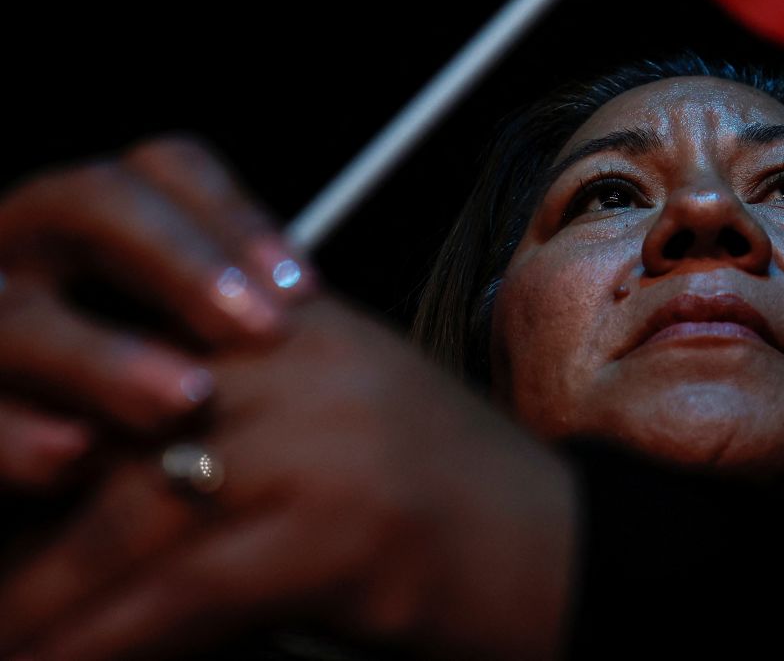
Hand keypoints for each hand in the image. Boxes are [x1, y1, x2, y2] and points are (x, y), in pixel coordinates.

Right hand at [0, 136, 309, 488]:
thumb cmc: (121, 413)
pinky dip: (19, 433)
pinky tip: (78, 454)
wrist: (20, 499)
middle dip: (184, 262)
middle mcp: (21, 245)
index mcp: (88, 219)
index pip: (164, 169)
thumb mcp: (175, 353)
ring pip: (20, 314)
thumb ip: (223, 324)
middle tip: (264, 330)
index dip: (235, 218)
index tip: (304, 291)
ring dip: (108, 357)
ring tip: (187, 398)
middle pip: (93, 204)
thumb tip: (302, 317)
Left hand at [0, 297, 576, 660]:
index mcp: (294, 321)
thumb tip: (88, 458)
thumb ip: (232, 403)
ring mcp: (320, 440)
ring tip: (7, 636)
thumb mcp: (337, 407)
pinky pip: (174, 594)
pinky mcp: (332, 532)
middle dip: (25, 508)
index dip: (39, 397)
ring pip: (123, 515)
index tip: (6, 461)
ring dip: (39, 597)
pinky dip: (99, 644)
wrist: (563, 549)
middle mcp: (301, 360)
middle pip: (109, 425)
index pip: (126, 330)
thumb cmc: (448, 495)